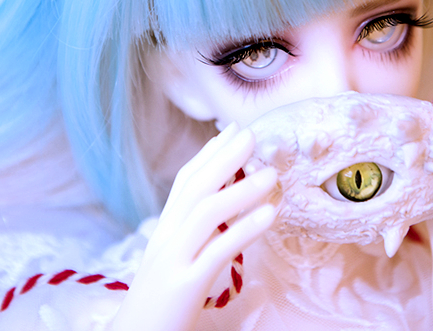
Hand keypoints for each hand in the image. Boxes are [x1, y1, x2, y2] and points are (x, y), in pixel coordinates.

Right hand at [110, 123, 276, 330]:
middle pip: (194, 188)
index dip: (209, 154)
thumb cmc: (160, 303)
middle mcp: (166, 239)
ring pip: (205, 214)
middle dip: (224, 158)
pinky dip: (244, 229)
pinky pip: (218, 252)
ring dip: (241, 189)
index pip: (184, 182)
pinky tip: (269, 216)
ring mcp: (174, 261)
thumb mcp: (174, 260)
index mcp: (164, 231)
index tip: (232, 130)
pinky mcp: (185, 286)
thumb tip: (222, 201)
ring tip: (272, 175)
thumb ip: (194, 232)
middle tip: (252, 134)